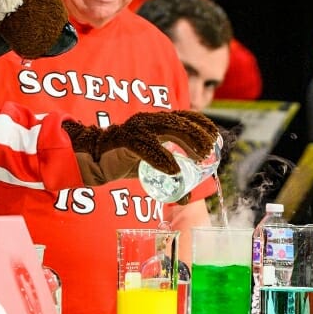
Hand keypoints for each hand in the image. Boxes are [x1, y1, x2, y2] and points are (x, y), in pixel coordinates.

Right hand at [65, 110, 220, 186]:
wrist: (95, 160)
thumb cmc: (125, 160)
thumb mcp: (151, 166)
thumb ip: (170, 176)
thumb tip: (188, 197)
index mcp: (157, 122)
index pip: (185, 115)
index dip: (202, 123)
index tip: (217, 137)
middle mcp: (149, 120)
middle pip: (180, 121)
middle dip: (198, 135)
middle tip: (209, 152)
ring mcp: (137, 128)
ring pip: (166, 129)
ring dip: (186, 142)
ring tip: (199, 157)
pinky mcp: (125, 140)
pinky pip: (146, 147)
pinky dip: (161, 158)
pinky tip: (173, 170)